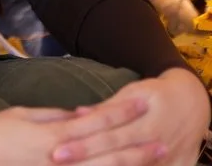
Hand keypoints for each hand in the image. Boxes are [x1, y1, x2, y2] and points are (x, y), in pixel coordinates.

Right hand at [0, 97, 163, 165]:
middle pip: (107, 153)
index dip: (120, 112)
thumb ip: (54, 117)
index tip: (141, 102)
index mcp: (53, 135)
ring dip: (127, 165)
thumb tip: (82, 115)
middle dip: (135, 147)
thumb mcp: (21, 116)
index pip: (95, 121)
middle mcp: (61, 159)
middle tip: (161, 141)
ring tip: (150, 159)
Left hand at [64, 70, 209, 165]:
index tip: (56, 151)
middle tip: (57, 161)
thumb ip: (107, 108)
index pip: (107, 137)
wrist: (194, 103)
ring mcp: (169, 160)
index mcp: (144, 124)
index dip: (82, 145)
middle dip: (87, 160)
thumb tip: (77, 113)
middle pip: (116, 157)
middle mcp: (156, 144)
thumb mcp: (134, 93)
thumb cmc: (156, 95)